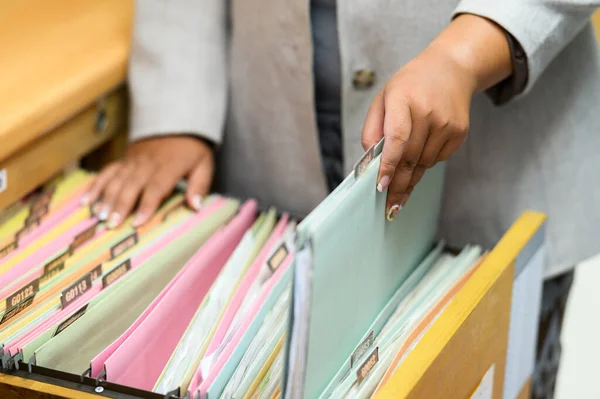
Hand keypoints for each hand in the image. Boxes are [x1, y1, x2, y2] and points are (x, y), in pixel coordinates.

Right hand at [83, 136, 214, 227]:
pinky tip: (86, 201)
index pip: (155, 188)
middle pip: (131, 186)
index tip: (137, 222)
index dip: (146, 205)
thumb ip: (200, 186)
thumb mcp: (204, 164)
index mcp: (168, 166)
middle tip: (111, 225)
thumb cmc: (191, 148)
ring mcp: (132, 161)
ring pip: (116, 180)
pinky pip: (107, 173)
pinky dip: (95, 186)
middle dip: (120, 206)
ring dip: (106, 198)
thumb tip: (196, 207)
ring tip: (99, 216)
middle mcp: (147, 164)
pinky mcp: (123, 160)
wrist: (176, 121)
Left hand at [361, 15, 511, 219]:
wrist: (451, 69)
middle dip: (398, 186)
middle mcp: (428, 112)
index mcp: (404, 100)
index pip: (397, 138)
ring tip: (399, 190)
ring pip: (424, 163)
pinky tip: (420, 153)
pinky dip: (425, 162)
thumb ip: (372, 128)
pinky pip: (437, 159)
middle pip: (410, 158)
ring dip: (410, 177)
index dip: (389, 165)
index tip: (382, 186)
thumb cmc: (410, 85)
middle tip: (389, 208)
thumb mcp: (383, 98)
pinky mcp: (459, 132)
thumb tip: (370, 160)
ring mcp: (447, 123)